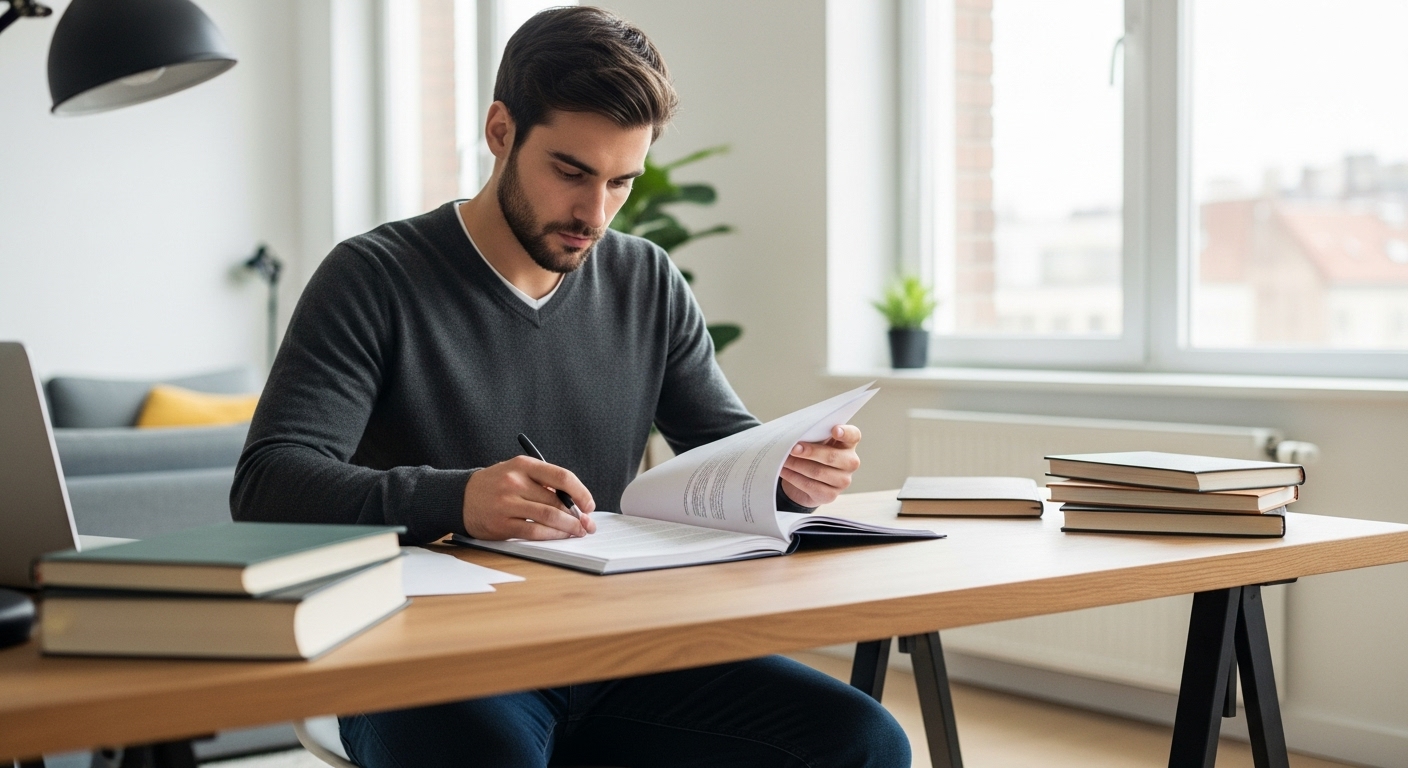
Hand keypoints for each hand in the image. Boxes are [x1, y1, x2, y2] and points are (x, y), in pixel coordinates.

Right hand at [462, 456, 596, 539]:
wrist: (460, 497)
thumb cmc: (495, 485)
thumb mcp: (517, 472)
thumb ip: (543, 483)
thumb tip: (575, 502)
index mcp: (523, 465)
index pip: (561, 477)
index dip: (581, 492)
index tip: (589, 504)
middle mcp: (515, 482)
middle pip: (557, 501)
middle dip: (577, 515)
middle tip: (587, 523)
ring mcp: (507, 503)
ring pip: (549, 517)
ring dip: (569, 527)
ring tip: (578, 531)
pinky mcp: (502, 524)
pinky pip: (534, 531)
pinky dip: (552, 535)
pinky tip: (559, 536)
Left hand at [779, 424, 861, 507]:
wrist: (808, 478)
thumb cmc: (813, 453)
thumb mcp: (815, 441)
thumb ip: (812, 435)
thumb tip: (795, 436)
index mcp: (848, 444)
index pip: (853, 435)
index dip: (845, 433)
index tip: (834, 430)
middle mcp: (850, 462)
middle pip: (832, 457)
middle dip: (810, 452)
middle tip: (793, 448)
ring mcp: (843, 480)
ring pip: (818, 472)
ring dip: (797, 465)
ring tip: (783, 459)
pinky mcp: (831, 495)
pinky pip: (810, 485)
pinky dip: (794, 477)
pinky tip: (784, 471)